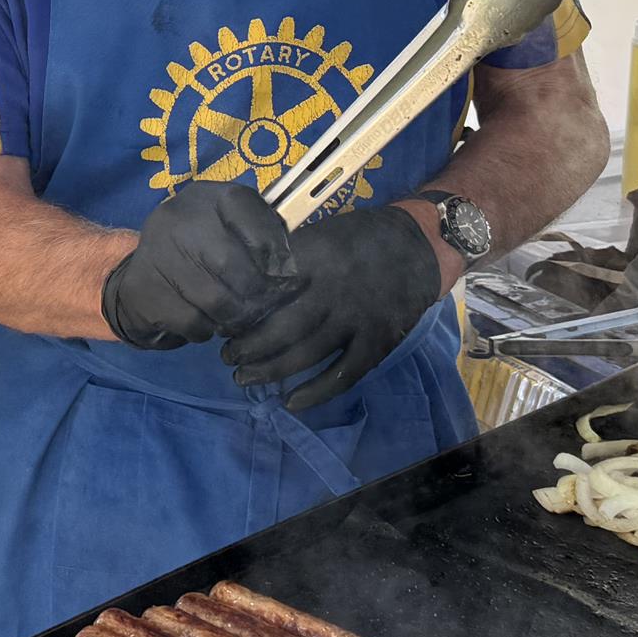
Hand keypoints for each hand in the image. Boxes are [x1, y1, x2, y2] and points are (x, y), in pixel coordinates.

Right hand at [101, 183, 298, 350]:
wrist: (144, 277)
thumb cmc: (204, 252)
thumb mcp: (231, 232)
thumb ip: (263, 237)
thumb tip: (291, 269)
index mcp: (207, 195)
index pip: (247, 210)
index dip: (272, 246)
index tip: (284, 273)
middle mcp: (177, 216)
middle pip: (231, 263)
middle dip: (256, 293)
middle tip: (264, 306)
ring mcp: (156, 252)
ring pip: (215, 300)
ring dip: (235, 317)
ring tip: (238, 318)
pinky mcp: (145, 287)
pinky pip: (193, 321)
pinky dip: (207, 330)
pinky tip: (206, 322)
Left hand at [221, 203, 443, 410]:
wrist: (418, 245)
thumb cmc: (357, 238)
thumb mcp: (319, 234)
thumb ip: (286, 257)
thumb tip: (241, 283)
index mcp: (314, 258)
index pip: (267, 288)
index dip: (240, 310)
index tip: (219, 322)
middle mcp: (334, 289)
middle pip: (282, 326)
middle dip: (248, 347)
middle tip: (227, 357)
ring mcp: (358, 318)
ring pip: (307, 354)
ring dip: (271, 370)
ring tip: (244, 377)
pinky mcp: (378, 342)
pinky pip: (343, 374)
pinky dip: (315, 392)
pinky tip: (290, 402)